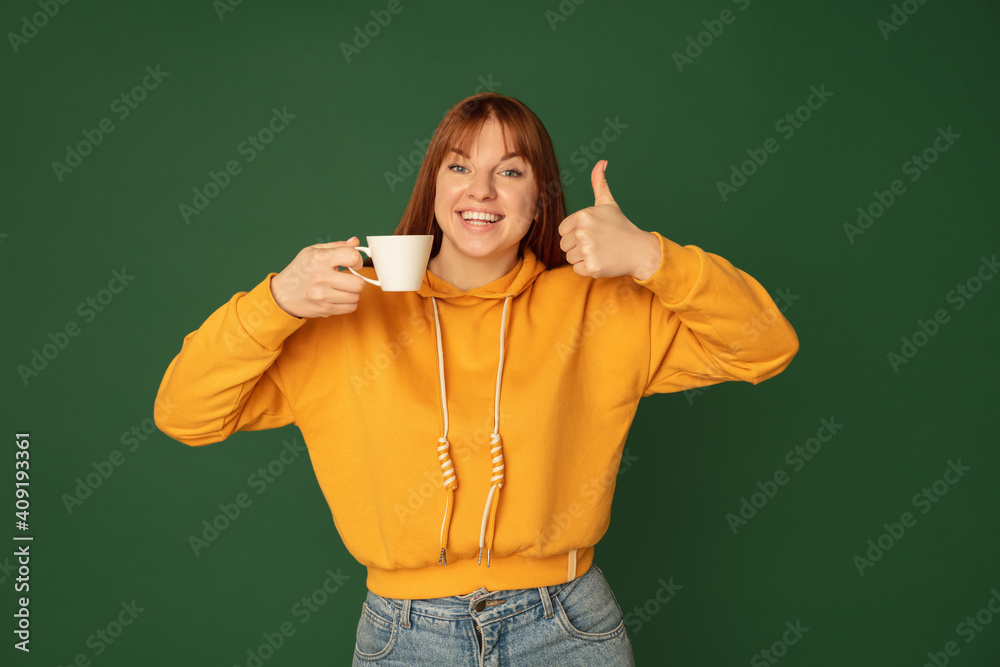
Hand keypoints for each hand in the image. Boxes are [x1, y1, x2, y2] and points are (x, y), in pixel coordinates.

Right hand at [270, 237, 366, 317]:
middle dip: (358, 280)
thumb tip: (355, 242)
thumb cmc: (299, 271)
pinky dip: (349, 303)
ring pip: (356, 296)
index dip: (358, 260)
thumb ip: (336, 246)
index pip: (352, 256)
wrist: (282, 294)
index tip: (354, 264)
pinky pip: (351, 307)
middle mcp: (322, 277)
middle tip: (350, 279)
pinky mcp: (325, 309)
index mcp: (320, 259)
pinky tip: (339, 297)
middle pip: (358, 282)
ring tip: (342, 288)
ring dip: (353, 292)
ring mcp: (323, 295)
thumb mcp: (313, 251)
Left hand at [558, 161, 660, 279]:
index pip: (562, 230)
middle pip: (564, 245)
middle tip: (597, 244)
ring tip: (600, 252)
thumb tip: (601, 162)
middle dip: (577, 247)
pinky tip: (602, 261)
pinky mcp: (592, 266)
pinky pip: (577, 270)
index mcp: (583, 215)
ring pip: (569, 258)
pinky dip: (588, 269)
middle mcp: (583, 231)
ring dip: (582, 258)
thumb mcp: (608, 204)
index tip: (591, 233)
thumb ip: (599, 183)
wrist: (639, 250)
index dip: (574, 234)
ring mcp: (587, 249)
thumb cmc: (621, 227)